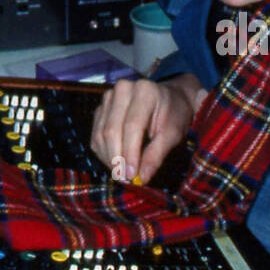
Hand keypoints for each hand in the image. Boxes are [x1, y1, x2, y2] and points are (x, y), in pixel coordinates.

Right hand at [89, 74, 206, 184]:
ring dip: (109, 159)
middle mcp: (122, 90)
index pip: (131, 126)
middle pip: (112, 130)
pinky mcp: (100, 109)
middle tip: (125, 180)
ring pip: (101, 135)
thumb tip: (142, 178)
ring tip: (122, 175)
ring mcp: (108, 98)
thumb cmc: (174, 116)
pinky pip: (96, 136)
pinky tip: (116, 164)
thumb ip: (157, 154)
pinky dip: (104, 154)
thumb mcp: (173, 134)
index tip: (132, 176)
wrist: (169, 99)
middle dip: (117, 159)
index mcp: (144, 91)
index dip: (130, 153)